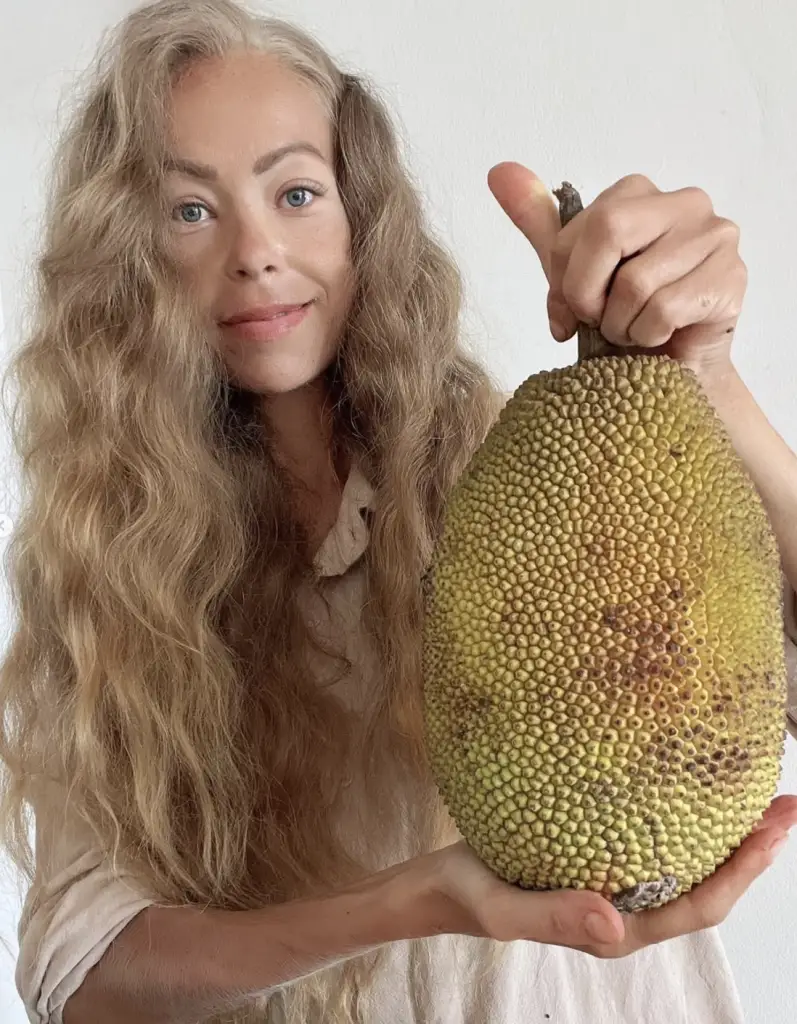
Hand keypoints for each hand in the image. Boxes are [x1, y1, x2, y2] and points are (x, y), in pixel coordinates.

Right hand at [424, 795, 796, 957]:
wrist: (441, 886)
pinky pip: (653, 841)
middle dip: (751, 850)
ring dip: (724, 833)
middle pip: (705, 885)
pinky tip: (683, 783)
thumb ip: (554, 917)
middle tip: (783, 801)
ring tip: (750, 790)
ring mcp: (614, 886)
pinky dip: (682, 816)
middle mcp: (625, 911)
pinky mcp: (597, 860)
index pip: (695, 906)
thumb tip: (614, 923)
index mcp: (615, 930)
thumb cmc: (471, 898)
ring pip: (685, 863)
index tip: (773, 830)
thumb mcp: (504, 909)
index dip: (742, 873)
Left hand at [487, 164, 746, 385]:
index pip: (582, 224)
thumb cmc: (625, 318)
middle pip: (609, 231)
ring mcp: (716, 236)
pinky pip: (663, 310)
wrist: (670, 372)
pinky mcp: (730, 279)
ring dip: (621, 324)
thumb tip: (499, 172)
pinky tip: (660, 337)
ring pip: (635, 282)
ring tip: (634, 330)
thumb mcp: (573, 272)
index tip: (571, 312)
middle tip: (600, 320)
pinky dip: (647, 337)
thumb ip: (541, 226)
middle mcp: (686, 202)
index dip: (566, 279)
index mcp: (640, 193)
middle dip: (589, 293)